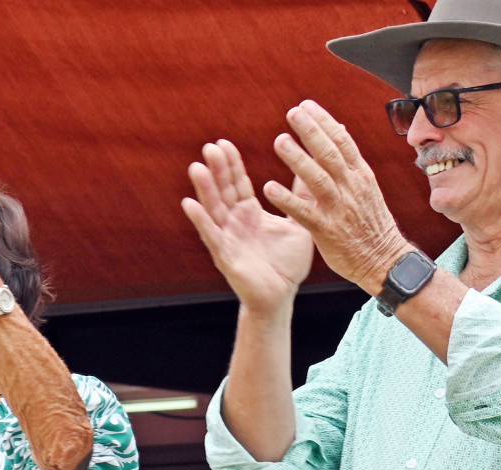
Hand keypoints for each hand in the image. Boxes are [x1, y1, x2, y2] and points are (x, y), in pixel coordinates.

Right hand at [182, 140, 314, 313]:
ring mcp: (227, 239)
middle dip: (216, 170)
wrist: (281, 295)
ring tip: (197, 168)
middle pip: (223, 191)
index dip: (230, 164)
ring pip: (214, 209)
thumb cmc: (287, 262)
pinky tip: (190, 205)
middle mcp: (234, 223)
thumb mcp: (298, 221)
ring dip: (204, 188)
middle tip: (209, 147)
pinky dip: (201, 219)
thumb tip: (311, 167)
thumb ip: (300, 195)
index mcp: (250, 214)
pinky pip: (211, 235)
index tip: (223, 143)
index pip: (237, 184)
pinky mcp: (225, 256)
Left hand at [265, 102, 411, 293]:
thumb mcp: (365, 189)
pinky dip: (287, 199)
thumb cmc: (370, 225)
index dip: (324, 122)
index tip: (307, 105)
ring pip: (318, 179)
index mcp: (361, 176)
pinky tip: (269, 188)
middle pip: (331, 153)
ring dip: (298, 159)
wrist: (384, 260)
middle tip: (292, 112)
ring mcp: (340, 208)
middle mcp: (352, 187)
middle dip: (312, 131)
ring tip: (279, 141)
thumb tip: (340, 131)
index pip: (343, 142)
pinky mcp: (327, 230)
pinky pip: (304, 212)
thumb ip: (350, 163)